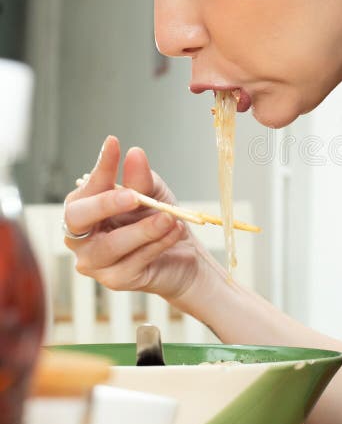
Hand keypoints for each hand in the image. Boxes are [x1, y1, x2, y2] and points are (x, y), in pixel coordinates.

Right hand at [62, 135, 208, 300]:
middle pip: (77, 219)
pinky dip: (158, 244)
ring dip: (143, 229)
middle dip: (105, 204)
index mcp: (86, 210)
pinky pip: (135, 260)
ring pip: (111, 244)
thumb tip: (135, 154)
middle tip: (133, 196)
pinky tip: (175, 231)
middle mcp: (83, 237)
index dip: (100, 166)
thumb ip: (141, 179)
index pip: (86, 187)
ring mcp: (96, 261)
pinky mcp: (116, 280)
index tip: (114, 143)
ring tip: (169, 217)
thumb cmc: (159, 221)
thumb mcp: (154, 194)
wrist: (183, 255)